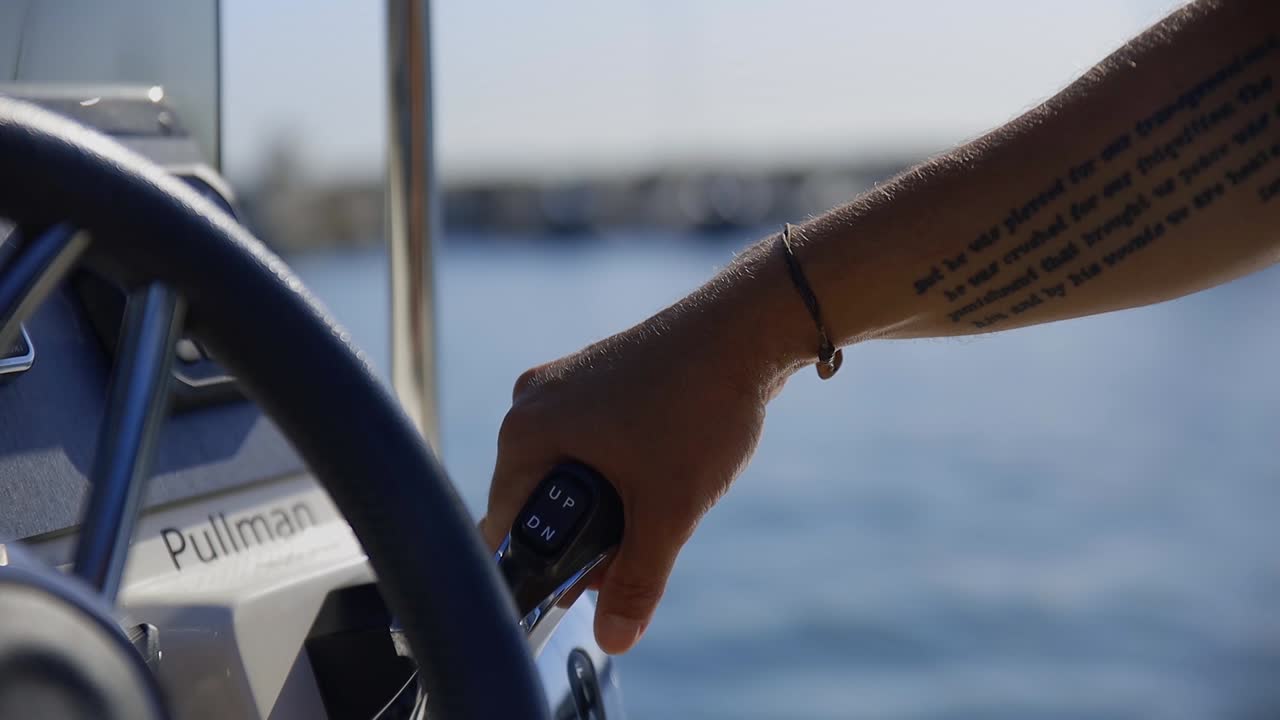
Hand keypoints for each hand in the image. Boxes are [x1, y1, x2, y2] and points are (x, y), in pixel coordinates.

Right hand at [480, 280, 796, 653]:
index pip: (506, 526)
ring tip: (660, 508)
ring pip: (570, 473)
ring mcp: (565, 384)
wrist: (748, 328)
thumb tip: (614, 639)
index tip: (586, 592)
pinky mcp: (599, 377)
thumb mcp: (667, 509)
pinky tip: (662, 474)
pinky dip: (619, 472)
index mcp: (526, 431)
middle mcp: (533, 402)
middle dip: (584, 539)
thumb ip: (637, 581)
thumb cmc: (698, 408)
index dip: (544, 570)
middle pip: (539, 501)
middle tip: (635, 556)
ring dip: (608, 507)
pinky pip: (591, 443)